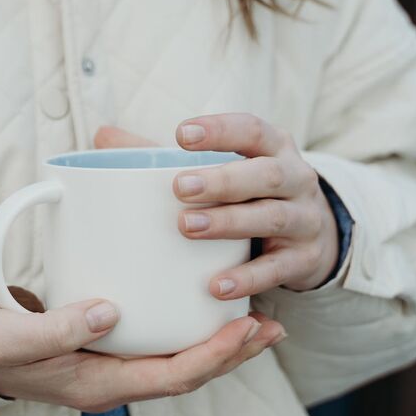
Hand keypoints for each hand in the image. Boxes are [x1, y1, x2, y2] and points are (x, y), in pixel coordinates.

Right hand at [0, 293, 285, 410]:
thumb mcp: (16, 338)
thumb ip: (58, 328)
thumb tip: (109, 312)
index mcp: (97, 386)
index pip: (171, 377)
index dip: (214, 356)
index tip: (247, 327)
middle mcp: (113, 381)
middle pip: (187, 373)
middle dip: (232, 352)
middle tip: (273, 325)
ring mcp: (110, 366)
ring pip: (178, 360)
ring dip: (218, 342)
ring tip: (255, 318)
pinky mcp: (106, 346)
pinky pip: (159, 343)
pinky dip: (187, 328)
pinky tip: (198, 304)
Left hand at [170, 113, 338, 294]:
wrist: (311, 237)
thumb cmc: (249, 194)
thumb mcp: (222, 169)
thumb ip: (164, 155)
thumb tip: (104, 135)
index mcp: (273, 148)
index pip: (251, 130)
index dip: (220, 131)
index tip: (181, 135)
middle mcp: (296, 178)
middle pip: (265, 175)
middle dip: (222, 181)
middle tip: (179, 188)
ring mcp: (305, 219)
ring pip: (271, 217)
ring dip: (229, 222)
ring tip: (187, 227)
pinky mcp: (305, 258)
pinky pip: (278, 268)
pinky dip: (248, 277)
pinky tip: (217, 285)